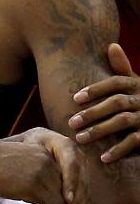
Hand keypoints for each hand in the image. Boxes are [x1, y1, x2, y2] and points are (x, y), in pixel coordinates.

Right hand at [0, 133, 87, 203]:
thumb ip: (36, 177)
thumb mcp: (20, 168)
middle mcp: (49, 161)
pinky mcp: (35, 185)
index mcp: (47, 155)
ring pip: (64, 203)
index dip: (69, 201)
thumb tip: (47, 199)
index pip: (67, 181)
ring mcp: (43, 172)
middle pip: (69, 192)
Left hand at [69, 43, 139, 161]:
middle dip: (92, 112)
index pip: (116, 82)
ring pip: (122, 122)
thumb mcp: (137, 84)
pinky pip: (135, 142)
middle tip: (71, 122)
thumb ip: (123, 68)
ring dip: (100, 131)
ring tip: (79, 139)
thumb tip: (111, 45)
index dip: (96, 88)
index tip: (75, 97)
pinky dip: (118, 150)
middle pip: (116, 103)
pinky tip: (102, 158)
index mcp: (138, 85)